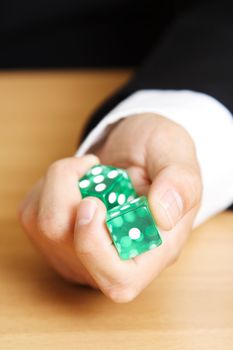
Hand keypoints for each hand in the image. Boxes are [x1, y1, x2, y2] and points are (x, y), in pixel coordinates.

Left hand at [19, 113, 201, 301]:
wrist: (135, 149)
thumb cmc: (159, 154)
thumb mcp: (178, 156)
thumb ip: (179, 184)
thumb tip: (162, 216)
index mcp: (152, 249)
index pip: (118, 281)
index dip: (95, 249)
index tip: (91, 202)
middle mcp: (113, 258)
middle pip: (70, 250)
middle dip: (69, 195)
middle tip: (92, 166)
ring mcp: (80, 251)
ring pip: (43, 227)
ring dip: (59, 183)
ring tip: (86, 169)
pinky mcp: (56, 237)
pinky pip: (32, 214)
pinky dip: (47, 186)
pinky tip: (73, 179)